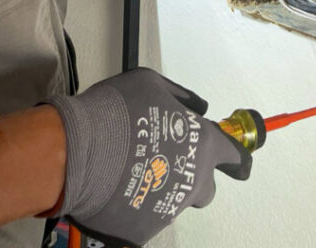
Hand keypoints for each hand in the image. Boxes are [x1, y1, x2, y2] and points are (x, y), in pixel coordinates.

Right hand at [46, 67, 251, 247]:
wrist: (77, 152)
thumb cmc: (116, 112)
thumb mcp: (151, 84)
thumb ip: (181, 97)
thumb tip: (197, 107)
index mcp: (202, 146)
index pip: (234, 156)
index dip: (236, 158)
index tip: (239, 163)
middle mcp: (192, 181)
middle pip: (205, 187)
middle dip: (193, 177)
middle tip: (167, 161)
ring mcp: (169, 210)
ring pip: (174, 201)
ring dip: (160, 187)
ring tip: (131, 170)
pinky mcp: (143, 232)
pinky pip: (146, 218)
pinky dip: (136, 206)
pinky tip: (117, 189)